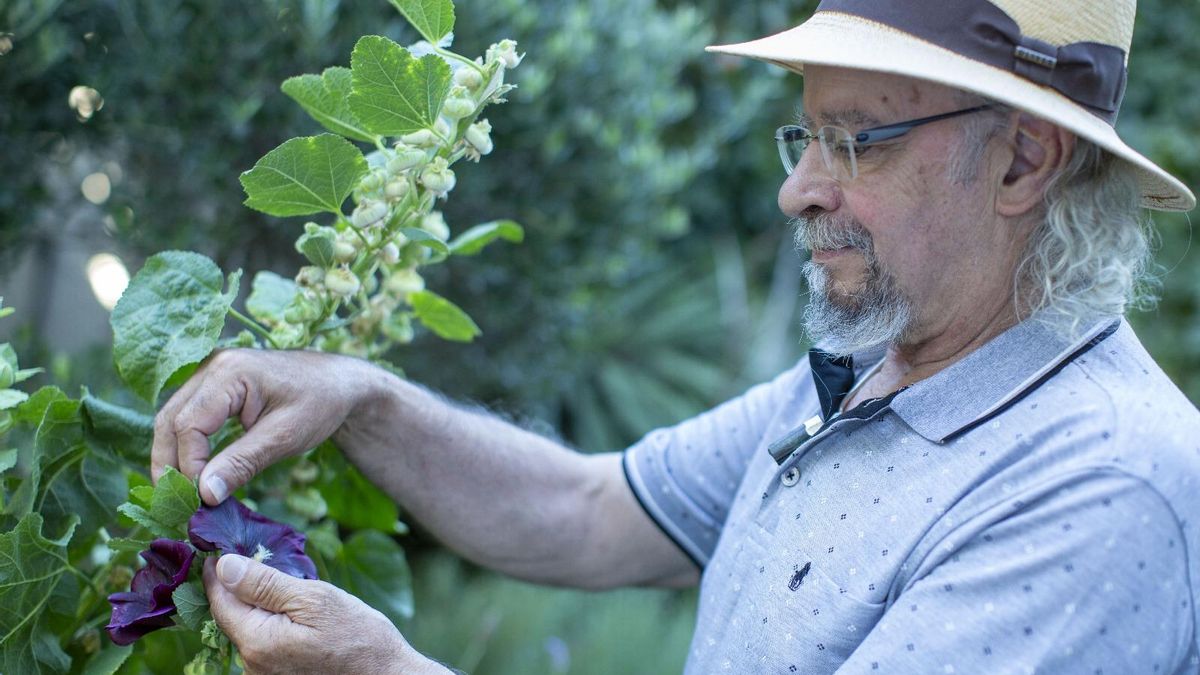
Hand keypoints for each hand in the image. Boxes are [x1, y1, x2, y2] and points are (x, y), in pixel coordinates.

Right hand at [151, 349, 368, 503]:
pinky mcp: (215, 386)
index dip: (189, 465)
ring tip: (180, 495)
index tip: (200, 500)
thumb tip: (204, 494)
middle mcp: (213, 366)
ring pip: (173, 418)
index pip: (189, 424)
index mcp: (231, 372)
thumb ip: (243, 462)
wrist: (340, 383)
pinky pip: (189, 416)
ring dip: (173, 456)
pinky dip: (186, 446)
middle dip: (169, 463)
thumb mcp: (285, 436)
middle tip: (175, 504)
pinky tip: (193, 474)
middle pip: (170, 419)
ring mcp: (211, 374)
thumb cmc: (321, 404)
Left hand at [203, 555, 447, 674]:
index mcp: (257, 643)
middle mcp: (251, 666)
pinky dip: (269, 623)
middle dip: (239, 587)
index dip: (217, 573)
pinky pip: (263, 644)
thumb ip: (265, 584)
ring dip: (256, 605)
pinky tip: (289, 610)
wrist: (385, 674)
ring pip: (248, 629)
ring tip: (277, 582)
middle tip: (252, 555)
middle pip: (232, 616)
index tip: (216, 549)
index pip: (221, 602)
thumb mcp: (314, 598)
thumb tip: (224, 566)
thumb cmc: (358, 635)